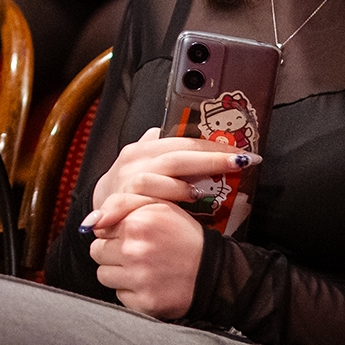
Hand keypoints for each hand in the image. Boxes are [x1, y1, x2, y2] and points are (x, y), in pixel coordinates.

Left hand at [89, 200, 204, 318]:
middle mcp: (135, 250)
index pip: (100, 231)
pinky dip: (131, 293)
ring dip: (119, 274)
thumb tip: (91, 222)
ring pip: (104, 276)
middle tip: (136, 255)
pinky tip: (150, 285)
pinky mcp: (144, 302)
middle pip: (97, 253)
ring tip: (142, 270)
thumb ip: (123, 204)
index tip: (132, 238)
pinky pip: (119, 296)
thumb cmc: (184, 236)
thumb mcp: (159, 206)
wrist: (214, 272)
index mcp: (137, 223)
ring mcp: (139, 278)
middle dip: (113, 254)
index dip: (115, 235)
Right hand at [90, 127, 258, 210]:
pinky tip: (176, 206)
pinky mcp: (120, 204)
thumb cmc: (130, 186)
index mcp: (146, 148)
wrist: (99, 210)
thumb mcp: (146, 163)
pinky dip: (160, 202)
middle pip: (177, 155)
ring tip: (200, 192)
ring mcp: (126, 182)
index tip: (246, 153)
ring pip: (154, 178)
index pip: (185, 141)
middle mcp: (135, 161)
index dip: (215, 146)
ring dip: (180, 185)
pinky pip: (142, 201)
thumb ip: (165, 149)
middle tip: (241, 162)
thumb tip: (189, 134)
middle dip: (211, 159)